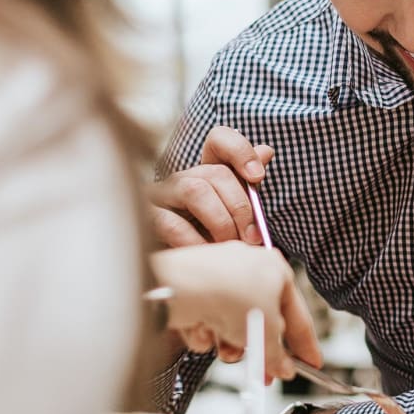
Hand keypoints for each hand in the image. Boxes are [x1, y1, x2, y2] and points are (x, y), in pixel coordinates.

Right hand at [148, 126, 273, 246]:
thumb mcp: (232, 215)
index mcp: (206, 173)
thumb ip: (247, 187)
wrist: (179, 273)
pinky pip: (172, 224)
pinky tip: (205, 253)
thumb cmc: (208, 241)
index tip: (258, 176)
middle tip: (252, 236)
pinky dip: (195, 241)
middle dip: (240, 205)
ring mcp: (161, 196)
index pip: (219, 139)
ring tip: (229, 245)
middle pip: (215, 171)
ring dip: (220, 221)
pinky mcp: (147, 219)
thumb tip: (266, 151)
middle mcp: (182, 178)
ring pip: (195, 190)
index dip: (240, 150)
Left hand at [150, 240, 322, 379]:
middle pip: (263, 322)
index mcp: (277, 270)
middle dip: (260, 348)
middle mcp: (250, 270)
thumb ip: (278, 355)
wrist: (181, 286)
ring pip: (234, 326)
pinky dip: (206, 333)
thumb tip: (284, 367)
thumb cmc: (229, 293)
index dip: (306, 345)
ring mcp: (222, 279)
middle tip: (263, 373)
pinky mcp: (197, 291)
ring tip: (226, 349)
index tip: (311, 364)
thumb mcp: (266, 333)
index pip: (298, 316)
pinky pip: (210, 323)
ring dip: (231, 343)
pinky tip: (202, 329)